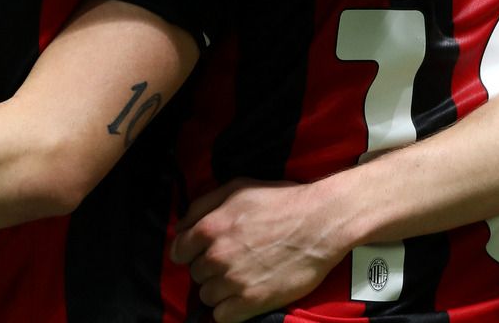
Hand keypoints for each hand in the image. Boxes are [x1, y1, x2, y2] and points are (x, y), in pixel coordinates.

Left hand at [171, 179, 347, 322]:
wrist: (320, 223)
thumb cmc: (282, 202)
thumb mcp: (238, 189)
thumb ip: (202, 205)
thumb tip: (181, 226)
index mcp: (211, 228)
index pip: (178, 251)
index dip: (189, 252)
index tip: (200, 253)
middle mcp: (218, 256)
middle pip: (195, 273)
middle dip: (209, 268)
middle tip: (231, 261)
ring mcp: (234, 281)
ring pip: (206, 296)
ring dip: (219, 290)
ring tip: (240, 278)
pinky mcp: (252, 302)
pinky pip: (222, 316)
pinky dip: (229, 309)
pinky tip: (243, 295)